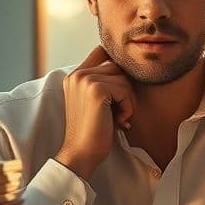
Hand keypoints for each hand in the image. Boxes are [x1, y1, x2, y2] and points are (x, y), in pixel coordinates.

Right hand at [56, 46, 136, 180]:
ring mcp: (85, 80)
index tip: (121, 88)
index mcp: (74, 76)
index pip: (101, 51)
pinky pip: (125, 90)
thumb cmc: (93, 132)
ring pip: (123, 77)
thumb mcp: (96, 102)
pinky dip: (128, 107)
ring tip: (120, 117)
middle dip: (125, 89)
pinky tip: (120, 120)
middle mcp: (77, 74)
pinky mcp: (96, 89)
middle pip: (117, 66)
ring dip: (128, 99)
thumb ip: (104, 82)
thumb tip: (130, 68)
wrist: (81, 153)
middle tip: (121, 111)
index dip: (116, 64)